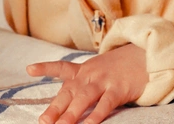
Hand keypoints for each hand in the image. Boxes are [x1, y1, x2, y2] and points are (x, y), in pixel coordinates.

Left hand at [27, 43, 147, 123]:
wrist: (144, 56)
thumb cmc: (118, 69)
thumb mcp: (97, 72)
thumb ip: (81, 85)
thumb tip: (65, 107)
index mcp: (83, 70)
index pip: (61, 67)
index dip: (45, 68)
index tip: (29, 69)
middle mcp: (90, 75)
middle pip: (69, 92)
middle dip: (55, 108)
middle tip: (43, 122)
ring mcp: (103, 81)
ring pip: (84, 99)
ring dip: (72, 114)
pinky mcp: (118, 90)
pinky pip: (105, 104)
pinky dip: (96, 116)